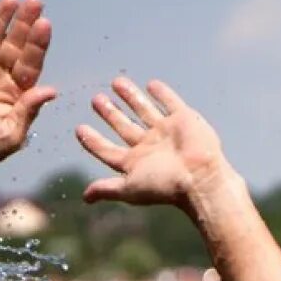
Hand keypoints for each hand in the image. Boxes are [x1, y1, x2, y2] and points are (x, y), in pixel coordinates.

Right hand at [0, 0, 55, 181]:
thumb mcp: (11, 134)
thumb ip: (29, 110)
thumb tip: (51, 90)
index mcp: (18, 94)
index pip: (31, 63)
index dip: (38, 44)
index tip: (46, 24)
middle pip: (15, 46)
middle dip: (25, 25)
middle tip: (35, 2)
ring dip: (1, 21)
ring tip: (11, 0)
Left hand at [76, 77, 227, 209]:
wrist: (200, 177)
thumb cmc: (165, 185)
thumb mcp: (130, 188)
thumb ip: (107, 188)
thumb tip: (85, 198)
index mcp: (136, 162)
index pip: (108, 150)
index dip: (94, 140)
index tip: (80, 129)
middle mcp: (150, 146)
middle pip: (124, 127)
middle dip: (110, 114)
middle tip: (96, 100)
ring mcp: (167, 131)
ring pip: (144, 110)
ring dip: (130, 97)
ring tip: (116, 82)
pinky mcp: (184, 119)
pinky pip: (171, 103)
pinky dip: (163, 94)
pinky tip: (152, 85)